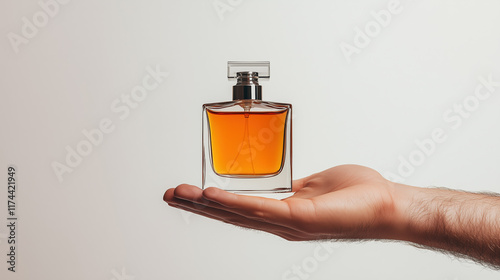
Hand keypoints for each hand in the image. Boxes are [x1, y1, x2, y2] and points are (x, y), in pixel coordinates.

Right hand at [163, 165, 396, 240]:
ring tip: (179, 194)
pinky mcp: (298, 217)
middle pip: (229, 214)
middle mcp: (279, 221)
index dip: (210, 202)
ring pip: (236, 213)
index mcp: (282, 212)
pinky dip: (233, 202)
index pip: (238, 208)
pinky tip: (211, 195)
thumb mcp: (315, 185)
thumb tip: (281, 184)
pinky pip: (259, 208)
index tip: (187, 192)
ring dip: (204, 204)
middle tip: (168, 195)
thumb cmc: (359, 195)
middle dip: (195, 205)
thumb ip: (293, 187)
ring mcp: (287, 222)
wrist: (387, 205)